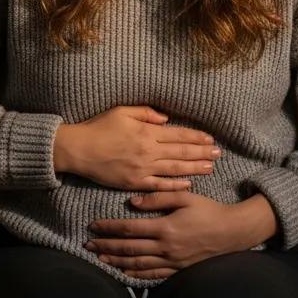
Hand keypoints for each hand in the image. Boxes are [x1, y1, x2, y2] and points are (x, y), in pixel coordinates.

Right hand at [54, 105, 220, 191]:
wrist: (79, 150)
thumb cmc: (99, 127)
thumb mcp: (122, 111)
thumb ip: (146, 113)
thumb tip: (165, 118)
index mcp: (146, 131)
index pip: (178, 134)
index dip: (196, 137)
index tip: (210, 139)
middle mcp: (148, 150)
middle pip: (181, 152)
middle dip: (202, 153)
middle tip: (219, 154)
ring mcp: (142, 168)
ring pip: (175, 169)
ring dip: (194, 168)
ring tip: (211, 168)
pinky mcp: (135, 182)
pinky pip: (160, 185)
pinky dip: (175, 185)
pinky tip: (189, 184)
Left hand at [84, 190, 254, 278]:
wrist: (232, 233)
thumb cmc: (209, 211)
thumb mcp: (185, 197)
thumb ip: (158, 198)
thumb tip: (133, 202)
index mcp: (165, 228)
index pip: (129, 229)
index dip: (109, 228)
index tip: (94, 226)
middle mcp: (165, 248)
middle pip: (129, 249)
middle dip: (106, 246)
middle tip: (88, 244)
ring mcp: (171, 262)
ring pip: (137, 264)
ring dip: (116, 261)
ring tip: (100, 258)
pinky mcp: (178, 270)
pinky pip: (152, 275)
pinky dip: (136, 274)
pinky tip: (125, 272)